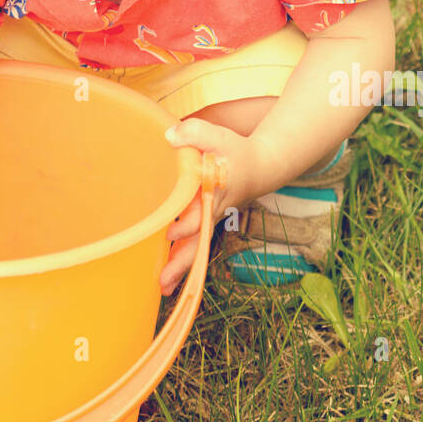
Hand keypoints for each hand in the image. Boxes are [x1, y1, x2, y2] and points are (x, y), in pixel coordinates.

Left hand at [159, 119, 270, 296]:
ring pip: (196, 249)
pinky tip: (166, 278)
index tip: (171, 234)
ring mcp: (210, 221)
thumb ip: (195, 132)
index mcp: (215, 192)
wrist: (260, 167)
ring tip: (162, 289)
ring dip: (181, 269)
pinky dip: (181, 261)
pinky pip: (194, 246)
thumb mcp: (219, 135)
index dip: (188, 224)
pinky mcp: (206, 224)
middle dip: (182, 262)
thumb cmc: (236, 151)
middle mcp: (212, 212)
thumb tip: (170, 136)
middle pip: (198, 241)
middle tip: (163, 281)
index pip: (202, 212)